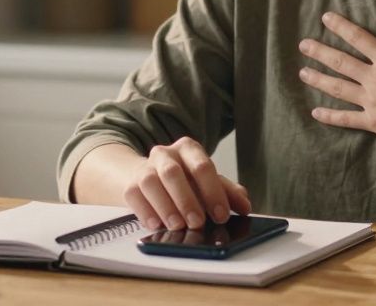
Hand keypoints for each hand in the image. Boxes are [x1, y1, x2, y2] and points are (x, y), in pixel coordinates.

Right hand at [122, 137, 250, 230]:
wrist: (149, 175)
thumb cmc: (185, 181)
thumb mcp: (208, 182)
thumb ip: (228, 192)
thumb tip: (245, 205)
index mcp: (189, 149)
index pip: (202, 166)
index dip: (213, 192)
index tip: (221, 215)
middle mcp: (165, 154)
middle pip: (173, 173)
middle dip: (186, 199)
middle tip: (198, 223)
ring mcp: (145, 167)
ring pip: (150, 181)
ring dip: (165, 206)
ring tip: (177, 226)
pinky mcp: (130, 183)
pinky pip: (133, 194)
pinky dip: (145, 211)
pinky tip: (156, 224)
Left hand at [298, 0, 375, 154]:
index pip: (359, 38)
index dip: (341, 27)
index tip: (324, 18)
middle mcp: (374, 78)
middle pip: (341, 62)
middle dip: (320, 52)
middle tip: (303, 45)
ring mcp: (371, 101)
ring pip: (338, 88)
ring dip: (319, 80)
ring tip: (302, 74)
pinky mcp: (373, 122)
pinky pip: (347, 119)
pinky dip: (330, 116)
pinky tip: (316, 113)